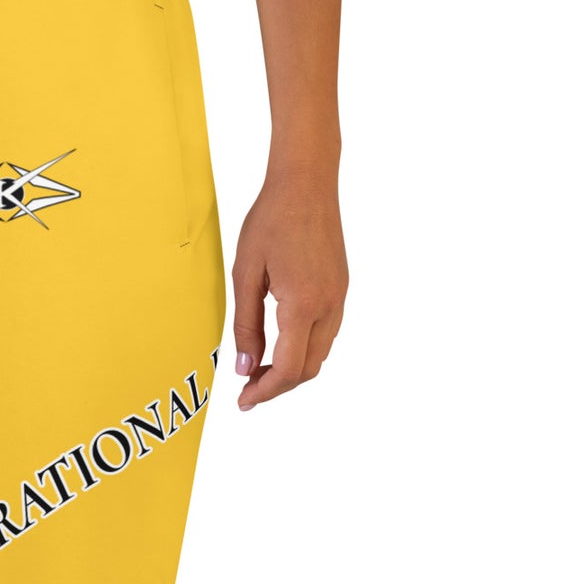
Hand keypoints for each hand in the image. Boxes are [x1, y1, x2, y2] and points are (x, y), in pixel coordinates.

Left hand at [230, 162, 347, 410]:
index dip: (265, 391)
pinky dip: (304, 350)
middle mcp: (328, 306)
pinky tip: (279, 344)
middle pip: (308, 369)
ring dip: (291, 370)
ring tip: (259, 369)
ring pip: (319, 355)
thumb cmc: (271, 220)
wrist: (307, 182)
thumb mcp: (245, 274)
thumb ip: (245, 325)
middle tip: (246, 389)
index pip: (288, 369)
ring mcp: (339, 298)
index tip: (243, 401)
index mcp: (303, 304)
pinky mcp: (341, 289)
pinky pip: (325, 335)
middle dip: (277, 386)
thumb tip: (244, 368)